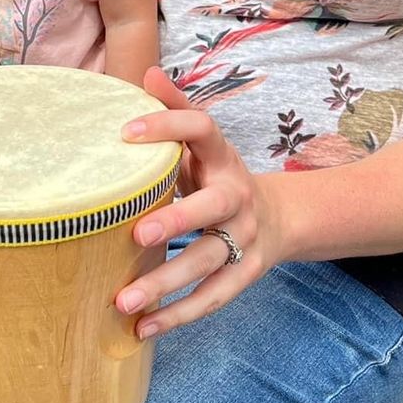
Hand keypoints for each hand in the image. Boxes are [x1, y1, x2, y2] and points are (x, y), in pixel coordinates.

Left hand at [114, 67, 277, 338]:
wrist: (280, 219)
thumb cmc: (217, 176)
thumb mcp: (202, 144)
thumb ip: (175, 111)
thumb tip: (144, 73)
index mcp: (223, 157)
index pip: (201, 129)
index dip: (166, 126)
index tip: (123, 133)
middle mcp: (237, 197)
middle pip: (212, 208)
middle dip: (178, 220)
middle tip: (137, 234)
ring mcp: (244, 239)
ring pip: (208, 263)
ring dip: (165, 283)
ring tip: (122, 301)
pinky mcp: (244, 274)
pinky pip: (212, 299)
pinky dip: (177, 316)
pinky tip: (142, 329)